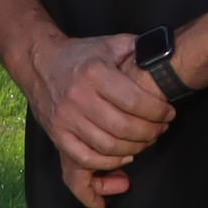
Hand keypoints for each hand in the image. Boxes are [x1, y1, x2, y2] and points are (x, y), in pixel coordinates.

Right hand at [26, 31, 175, 207]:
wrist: (39, 62)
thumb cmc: (80, 55)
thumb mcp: (109, 43)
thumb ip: (137, 48)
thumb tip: (164, 55)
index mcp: (94, 73)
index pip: (134, 101)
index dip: (158, 112)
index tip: (168, 113)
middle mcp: (78, 97)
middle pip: (123, 128)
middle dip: (150, 132)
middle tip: (161, 129)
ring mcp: (65, 119)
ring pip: (108, 147)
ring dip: (134, 148)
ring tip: (145, 141)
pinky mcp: (56, 134)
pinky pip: (85, 158)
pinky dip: (108, 163)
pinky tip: (123, 157)